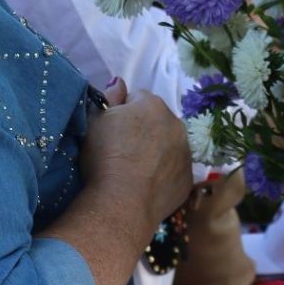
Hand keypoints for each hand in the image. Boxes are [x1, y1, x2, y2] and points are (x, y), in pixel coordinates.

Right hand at [80, 79, 191, 226]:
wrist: (122, 202)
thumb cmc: (104, 156)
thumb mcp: (95, 121)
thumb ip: (108, 97)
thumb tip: (119, 82)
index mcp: (152, 104)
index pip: (137, 98)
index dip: (121, 112)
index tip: (111, 130)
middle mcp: (176, 123)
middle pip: (156, 120)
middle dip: (143, 129)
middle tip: (122, 150)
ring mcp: (186, 151)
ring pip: (169, 144)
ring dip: (156, 150)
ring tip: (134, 169)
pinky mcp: (187, 178)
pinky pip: (174, 169)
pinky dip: (163, 173)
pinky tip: (145, 184)